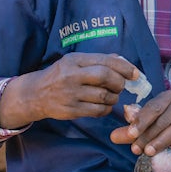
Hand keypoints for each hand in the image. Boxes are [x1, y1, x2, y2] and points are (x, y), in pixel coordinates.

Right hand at [0, 53, 138, 127]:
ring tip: (112, 95)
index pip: (104, 61)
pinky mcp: (71, 110)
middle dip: (119, 82)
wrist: (35, 94)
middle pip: (105, 77)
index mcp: (74, 60)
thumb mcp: (75, 62)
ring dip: (114, 97)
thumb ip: (98, 60)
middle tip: (121, 85)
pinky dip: (106, 109)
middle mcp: (71, 76)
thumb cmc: (60, 76)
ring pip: (103, 96)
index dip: (123, 67)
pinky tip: (104, 106)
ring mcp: (70, 94)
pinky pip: (97, 111)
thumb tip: (124, 61)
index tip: (134, 73)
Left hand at [110, 91, 170, 155]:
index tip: (130, 134)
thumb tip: (112, 137)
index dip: (141, 121)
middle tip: (136, 149)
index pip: (152, 107)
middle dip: (148, 135)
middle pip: (163, 119)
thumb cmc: (168, 124)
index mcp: (167, 96)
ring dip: (162, 140)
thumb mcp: (150, 123)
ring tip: (150, 152)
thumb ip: (132, 130)